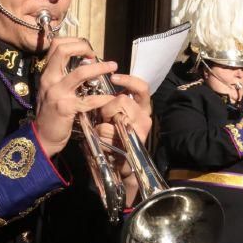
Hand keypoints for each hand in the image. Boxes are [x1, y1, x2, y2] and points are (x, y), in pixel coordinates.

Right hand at [34, 38, 116, 156]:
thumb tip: (83, 62)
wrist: (42, 137)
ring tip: (113, 67)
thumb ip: (62, 76)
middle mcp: (49, 80)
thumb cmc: (50, 114)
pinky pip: (89, 100)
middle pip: (63, 50)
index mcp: (47, 74)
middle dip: (83, 47)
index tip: (86, 50)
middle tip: (95, 54)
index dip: (73, 42)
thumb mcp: (52, 90)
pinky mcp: (66, 108)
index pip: (55, 45)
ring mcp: (57, 93)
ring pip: (80, 72)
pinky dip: (103, 98)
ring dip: (100, 68)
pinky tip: (112, 99)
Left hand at [92, 74, 152, 207]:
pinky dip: (100, 137)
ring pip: (115, 116)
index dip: (128, 80)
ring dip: (102, 124)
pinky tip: (104, 144)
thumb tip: (98, 85)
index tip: (113, 77)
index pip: (142, 87)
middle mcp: (145, 117)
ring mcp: (140, 130)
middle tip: (105, 120)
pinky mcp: (132, 143)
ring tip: (103, 133)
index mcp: (142, 107)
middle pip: (122, 100)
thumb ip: (113, 101)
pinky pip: (109, 131)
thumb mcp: (115, 115)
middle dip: (107, 108)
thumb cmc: (114, 136)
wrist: (120, 166)